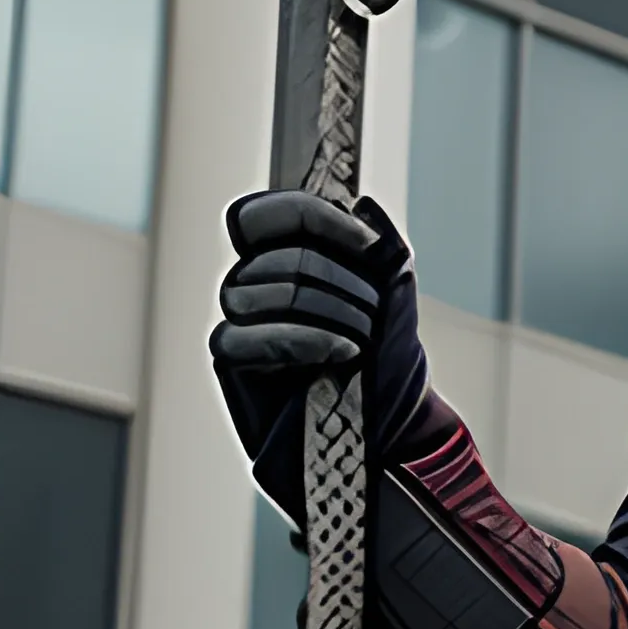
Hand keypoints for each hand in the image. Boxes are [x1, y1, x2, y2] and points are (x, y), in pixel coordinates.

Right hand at [209, 191, 425, 504]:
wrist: (389, 426)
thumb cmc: (388, 359)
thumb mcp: (396, 296)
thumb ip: (381, 247)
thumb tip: (363, 203)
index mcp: (290, 256)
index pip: (264, 215)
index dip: (311, 218)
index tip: (367, 245)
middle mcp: (256, 283)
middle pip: (277, 258)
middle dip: (338, 282)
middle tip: (373, 315)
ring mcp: (240, 321)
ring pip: (255, 292)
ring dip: (325, 313)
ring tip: (360, 341)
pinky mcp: (231, 361)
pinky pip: (238, 335)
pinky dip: (299, 340)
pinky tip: (338, 355)